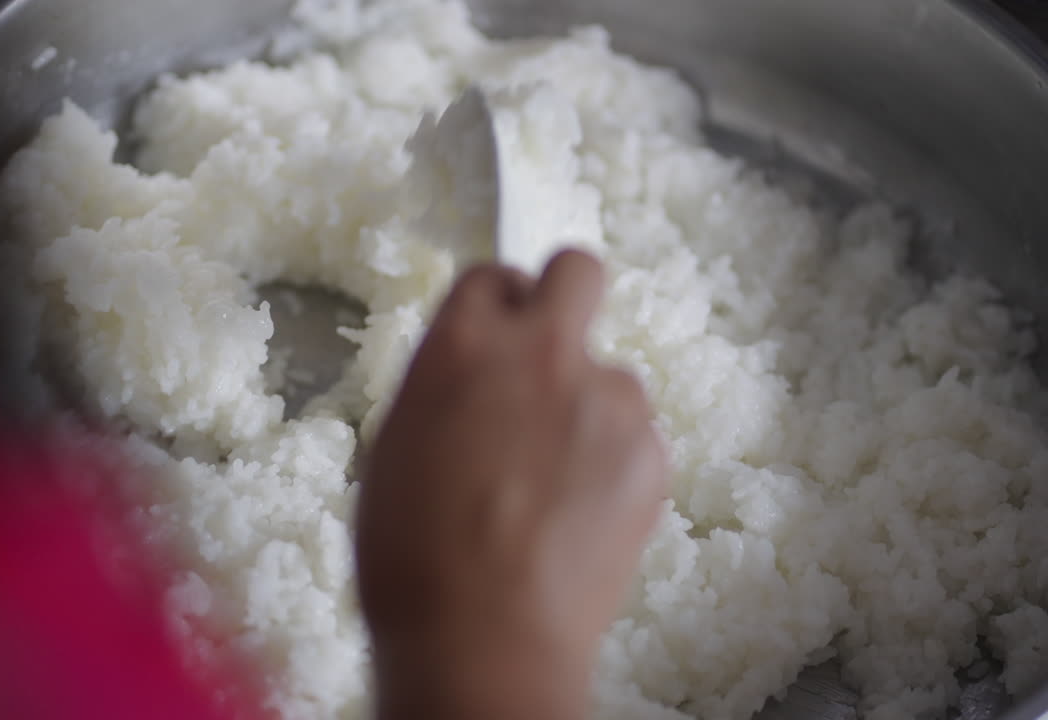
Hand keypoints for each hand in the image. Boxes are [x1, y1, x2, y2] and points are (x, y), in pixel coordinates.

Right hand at [357, 250, 668, 719]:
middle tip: (547, 354)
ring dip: (587, 406)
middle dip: (564, 298)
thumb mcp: (398, 444)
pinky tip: (577, 513)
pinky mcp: (650, 453)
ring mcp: (607, 400)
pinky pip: (634, 435)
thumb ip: (448, 383)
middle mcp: (543, 352)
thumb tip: (476, 371)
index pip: (494, 274)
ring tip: (551, 482)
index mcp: (465, 343)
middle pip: (578, 270)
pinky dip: (612, 462)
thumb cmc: (414, 555)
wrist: (483, 637)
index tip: (497, 333)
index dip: (496, 305)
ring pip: (609, 373)